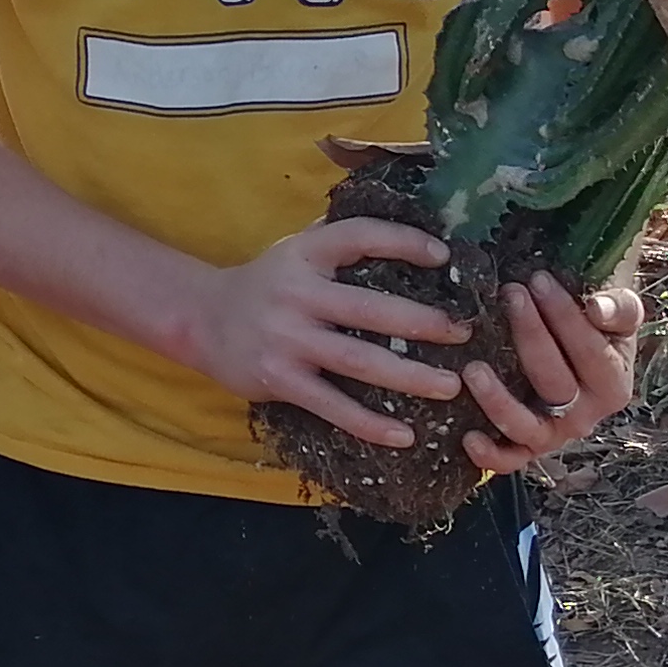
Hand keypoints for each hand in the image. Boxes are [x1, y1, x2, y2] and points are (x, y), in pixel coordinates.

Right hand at [171, 219, 484, 451]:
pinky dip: (370, 423)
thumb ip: (341, 244)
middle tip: (465, 333)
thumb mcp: (296, 251)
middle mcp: (297, 293)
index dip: (403, 242)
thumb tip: (415, 231)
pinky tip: (405, 435)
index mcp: (305, 253)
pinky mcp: (279, 380)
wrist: (201, 318)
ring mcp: (287, 339)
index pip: (360, 237)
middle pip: (370, 309)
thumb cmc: (267, 284)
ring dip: (410, 376)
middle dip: (423, 323)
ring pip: (359, 361)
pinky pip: (333, 406)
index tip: (444, 255)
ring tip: (450, 386)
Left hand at [454, 271, 644, 474]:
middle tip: (510, 294)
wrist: (582, 350)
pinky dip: (491, 455)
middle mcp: (587, 416)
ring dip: (498, 400)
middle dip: (530, 334)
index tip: (539, 280)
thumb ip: (619, 307)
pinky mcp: (527, 447)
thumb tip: (596, 309)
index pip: (590, 351)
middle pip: (554, 380)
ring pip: (527, 426)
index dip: (565, 316)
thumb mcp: (620, 311)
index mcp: (614, 384)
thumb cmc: (597, 324)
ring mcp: (555, 435)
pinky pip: (510, 460)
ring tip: (473, 369)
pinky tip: (468, 437)